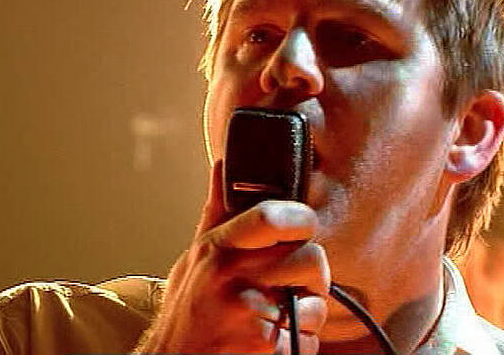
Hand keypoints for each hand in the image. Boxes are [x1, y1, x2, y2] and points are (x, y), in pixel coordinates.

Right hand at [135, 160, 330, 353]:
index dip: (301, 217)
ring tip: (283, 315)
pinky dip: (301, 345)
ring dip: (309, 314)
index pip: (271, 216)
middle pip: (311, 258)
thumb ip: (216, 212)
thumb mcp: (192, 257)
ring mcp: (249, 315)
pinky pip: (310, 340)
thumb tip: (222, 166)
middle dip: (315, 275)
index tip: (305, 225)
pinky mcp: (265, 349)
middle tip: (301, 282)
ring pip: (318, 304)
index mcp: (218, 248)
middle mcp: (232, 278)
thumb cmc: (186, 310)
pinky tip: (275, 341)